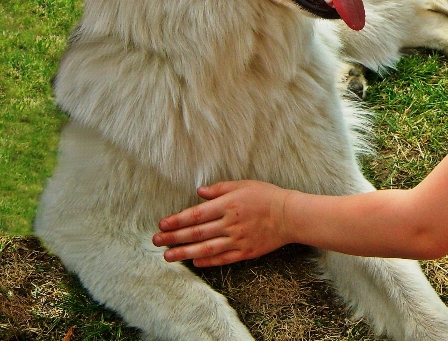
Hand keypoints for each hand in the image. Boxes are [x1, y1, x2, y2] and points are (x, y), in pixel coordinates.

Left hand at [152, 180, 290, 266]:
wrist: (290, 216)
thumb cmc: (267, 196)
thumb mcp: (244, 185)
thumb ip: (220, 188)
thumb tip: (199, 192)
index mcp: (228, 205)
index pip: (196, 215)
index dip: (177, 220)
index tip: (162, 224)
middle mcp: (230, 224)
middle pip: (196, 233)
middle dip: (173, 237)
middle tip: (156, 241)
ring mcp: (237, 240)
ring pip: (205, 249)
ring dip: (184, 253)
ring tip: (168, 256)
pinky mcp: (245, 252)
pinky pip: (222, 259)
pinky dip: (207, 261)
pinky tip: (194, 262)